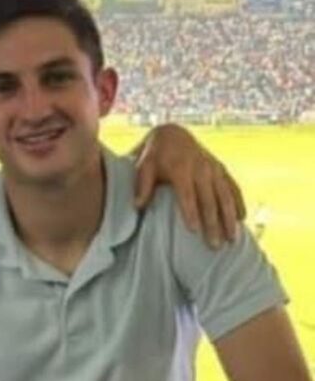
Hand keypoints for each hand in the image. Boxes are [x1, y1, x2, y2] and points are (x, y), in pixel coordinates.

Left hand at [132, 124, 245, 247]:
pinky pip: (232, 187)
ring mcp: (213, 168)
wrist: (172, 134)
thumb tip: (138, 206)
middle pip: (208, 200)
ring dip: (229, 218)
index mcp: (180, 168)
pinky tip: (241, 219)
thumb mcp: (143, 166)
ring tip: (231, 239)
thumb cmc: (154, 156)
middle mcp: (200, 168)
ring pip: (225, 196)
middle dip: (212, 223)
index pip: (187, 194)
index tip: (194, 231)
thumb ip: (142, 185)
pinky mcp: (221, 168)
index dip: (191, 212)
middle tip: (214, 246)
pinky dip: (238, 203)